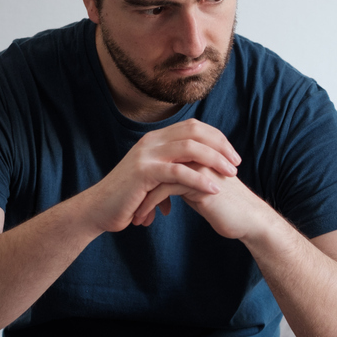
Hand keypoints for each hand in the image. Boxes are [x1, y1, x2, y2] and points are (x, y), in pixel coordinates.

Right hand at [82, 119, 241, 233]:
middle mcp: (152, 141)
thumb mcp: (153, 177)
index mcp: (156, 139)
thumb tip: (196, 170)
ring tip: (231, 175)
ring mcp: (147, 155)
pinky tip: (214, 190)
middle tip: (237, 164)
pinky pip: (178, 172)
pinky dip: (199, 180)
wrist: (99, 210)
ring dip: (215, 161)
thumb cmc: (129, 197)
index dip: (216, 138)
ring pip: (190, 148)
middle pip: (195, 132)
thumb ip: (172, 169)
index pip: (193, 126)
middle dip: (220, 147)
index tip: (232, 155)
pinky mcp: (143, 172)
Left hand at [133, 162, 273, 241]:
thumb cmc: (226, 207)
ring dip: (141, 198)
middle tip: (127, 204)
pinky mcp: (197, 182)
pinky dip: (150, 205)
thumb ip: (185, 179)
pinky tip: (144, 219)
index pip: (160, 159)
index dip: (145, 178)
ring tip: (134, 217)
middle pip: (155, 165)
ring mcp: (196, 166)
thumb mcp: (202, 189)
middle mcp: (196, 154)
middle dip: (138, 187)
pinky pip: (164, 189)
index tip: (133, 197)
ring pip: (156, 176)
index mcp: (196, 153)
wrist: (248, 220)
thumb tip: (166, 182)